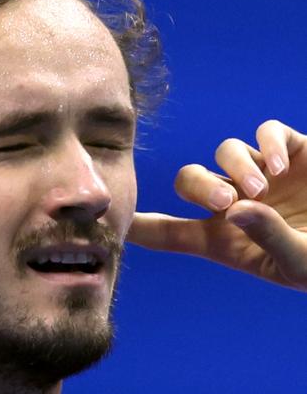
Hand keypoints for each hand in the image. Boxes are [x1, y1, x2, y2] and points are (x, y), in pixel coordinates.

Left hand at [127, 120, 306, 290]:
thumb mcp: (301, 261)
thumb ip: (268, 237)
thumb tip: (233, 209)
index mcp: (226, 239)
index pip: (170, 232)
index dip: (139, 227)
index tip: (107, 220)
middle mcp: (237, 203)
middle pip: (189, 181)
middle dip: (198, 186)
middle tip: (226, 200)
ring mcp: (263, 175)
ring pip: (224, 153)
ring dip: (236, 167)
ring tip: (262, 189)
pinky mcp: (292, 152)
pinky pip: (266, 132)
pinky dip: (268, 143)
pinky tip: (281, 166)